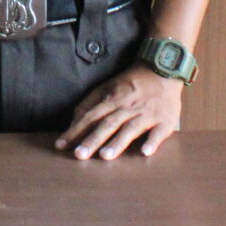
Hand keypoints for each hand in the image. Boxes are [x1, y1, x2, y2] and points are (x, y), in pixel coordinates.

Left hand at [55, 66, 180, 158]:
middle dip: (93, 140)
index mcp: (112, 99)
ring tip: (105, 156)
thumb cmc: (131, 82)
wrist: (163, 68)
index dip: (75, 131)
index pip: (90, 117)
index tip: (61, 145)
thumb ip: (90, 104)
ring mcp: (147, 114)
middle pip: (107, 124)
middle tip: (79, 155)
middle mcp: (128, 107)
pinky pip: (159, 132)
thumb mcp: (107, 87)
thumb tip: (72, 123)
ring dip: (118, 142)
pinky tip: (145, 152)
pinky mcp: (165, 120)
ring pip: (130, 129)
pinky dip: (152, 142)